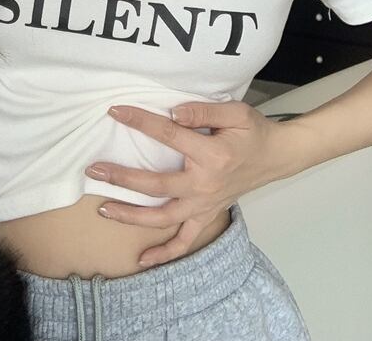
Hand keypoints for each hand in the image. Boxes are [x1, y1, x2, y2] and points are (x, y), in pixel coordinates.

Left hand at [84, 100, 281, 267]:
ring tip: (104, 209)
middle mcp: (204, 185)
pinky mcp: (207, 215)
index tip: (115, 111)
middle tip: (94, 170)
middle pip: (156, 185)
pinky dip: (165, 253)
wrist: (276, 156)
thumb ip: (203, 111)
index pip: (167, 136)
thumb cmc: (253, 132)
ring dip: (132, 216)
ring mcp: (204, 205)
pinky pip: (185, 240)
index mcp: (210, 155)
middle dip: (122, 178)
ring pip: (163, 218)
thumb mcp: (234, 112)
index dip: (140, 122)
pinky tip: (143, 260)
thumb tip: (172, 111)